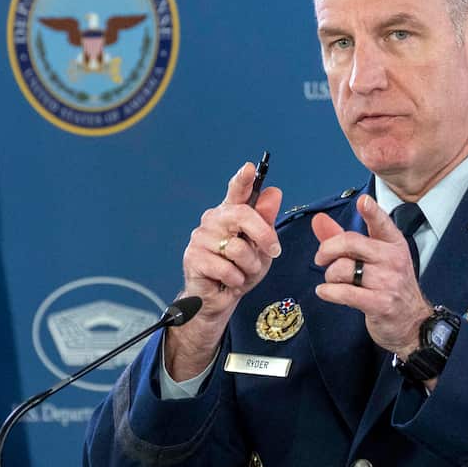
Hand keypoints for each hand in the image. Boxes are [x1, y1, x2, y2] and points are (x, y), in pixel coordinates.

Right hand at [167, 163, 282, 379]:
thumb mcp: (261, 248)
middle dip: (263, 235)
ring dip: (249, 266)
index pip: (236, 191)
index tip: (250, 168)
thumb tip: (274, 193)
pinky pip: (227, 268)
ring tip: (242, 272)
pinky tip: (229, 282)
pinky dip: (236, 280)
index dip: (243, 179)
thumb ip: (266, 222)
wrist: (220, 299)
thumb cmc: (241, 270)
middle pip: (242, 215)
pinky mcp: (193, 257)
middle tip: (273, 251)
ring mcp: (200, 237)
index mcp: (230, 214)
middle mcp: (213, 220)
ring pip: (237, 248)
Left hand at [312, 195, 431, 357]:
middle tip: (321, 258)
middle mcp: (393, 259)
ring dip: (329, 276)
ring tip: (332, 281)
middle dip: (327, 249)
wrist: (411, 323)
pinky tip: (324, 292)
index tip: (363, 201)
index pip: (381, 223)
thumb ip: (343, 239)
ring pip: (343, 269)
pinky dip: (328, 292)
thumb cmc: (388, 286)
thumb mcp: (373, 259)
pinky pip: (345, 293)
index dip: (372, 212)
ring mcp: (388, 282)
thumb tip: (319, 220)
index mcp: (393, 244)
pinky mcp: (380, 303)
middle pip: (350, 242)